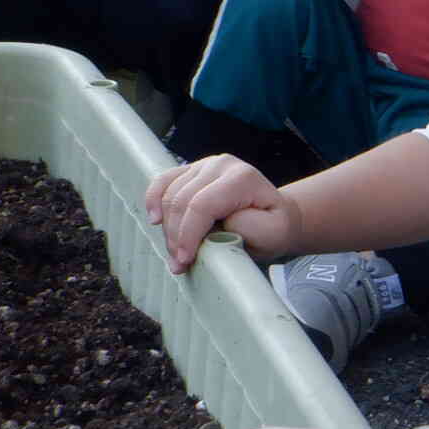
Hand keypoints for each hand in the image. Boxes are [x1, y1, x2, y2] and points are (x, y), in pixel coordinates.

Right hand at [145, 154, 297, 272]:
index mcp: (242, 177)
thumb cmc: (273, 228)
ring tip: (176, 253)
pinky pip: (162, 182)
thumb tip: (219, 226)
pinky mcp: (191, 171)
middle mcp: (221, 165)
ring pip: (169, 195)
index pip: (203, 204)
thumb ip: (248, 227)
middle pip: (182, 201)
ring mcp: (204, 165)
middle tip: (180, 263)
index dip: (188, 234)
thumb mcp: (272, 234)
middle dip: (176, 236)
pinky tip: (155, 220)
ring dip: (167, 228)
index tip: (185, 259)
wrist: (275, 218)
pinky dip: (154, 201)